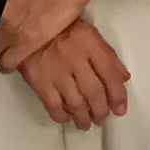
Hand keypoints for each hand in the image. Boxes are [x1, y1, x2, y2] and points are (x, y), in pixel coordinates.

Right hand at [9, 16, 130, 131]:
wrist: (26, 25)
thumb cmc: (61, 28)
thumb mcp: (89, 34)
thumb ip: (108, 56)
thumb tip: (124, 78)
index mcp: (90, 44)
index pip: (110, 74)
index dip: (117, 95)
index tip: (120, 109)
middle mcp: (76, 59)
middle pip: (94, 92)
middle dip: (100, 111)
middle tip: (101, 119)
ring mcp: (57, 72)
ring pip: (75, 102)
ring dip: (83, 118)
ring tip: (85, 124)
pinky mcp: (39, 81)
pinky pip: (53, 105)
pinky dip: (61, 115)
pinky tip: (65, 118)